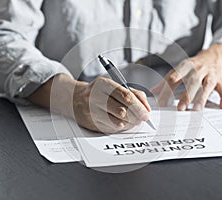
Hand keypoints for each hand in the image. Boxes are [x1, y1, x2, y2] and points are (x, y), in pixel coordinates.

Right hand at [28, 74, 150, 132]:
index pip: (125, 96)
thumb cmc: (99, 92)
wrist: (75, 99)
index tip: (146, 113)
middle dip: (136, 116)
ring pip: (118, 121)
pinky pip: (112, 128)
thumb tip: (146, 107)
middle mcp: (95, 97)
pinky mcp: (91, 123)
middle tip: (142, 118)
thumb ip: (133, 93)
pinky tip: (121, 122)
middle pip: (122, 110)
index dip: (139, 106)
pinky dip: (120, 126)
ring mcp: (92, 111)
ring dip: (129, 122)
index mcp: (103, 84)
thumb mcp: (114, 85)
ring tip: (132, 119)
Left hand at [151, 44, 221, 110]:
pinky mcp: (221, 80)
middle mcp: (198, 69)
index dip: (167, 89)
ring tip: (197, 110)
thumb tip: (152, 91)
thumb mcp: (180, 70)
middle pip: (191, 82)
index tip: (162, 102)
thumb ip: (166, 80)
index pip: (174, 77)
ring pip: (207, 86)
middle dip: (186, 95)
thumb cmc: (194, 66)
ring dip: (202, 98)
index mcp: (185, 66)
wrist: (215, 55)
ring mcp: (211, 74)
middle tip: (180, 108)